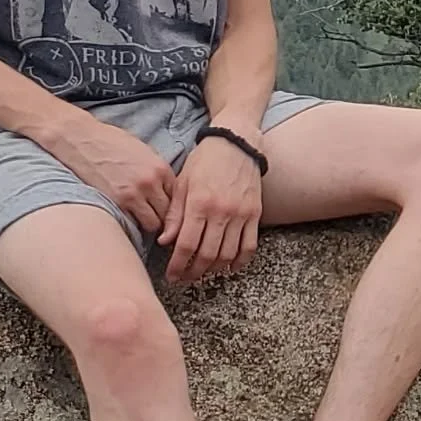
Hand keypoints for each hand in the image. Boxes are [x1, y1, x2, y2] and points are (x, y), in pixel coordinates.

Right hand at [49, 116, 175, 234]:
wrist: (82, 139)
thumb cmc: (111, 143)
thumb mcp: (143, 152)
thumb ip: (157, 172)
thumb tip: (166, 191)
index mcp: (161, 168)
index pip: (178, 198)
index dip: (172, 206)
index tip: (165, 211)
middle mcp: (152, 182)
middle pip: (169, 213)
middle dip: (164, 218)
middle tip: (155, 220)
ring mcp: (135, 193)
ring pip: (153, 223)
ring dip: (149, 224)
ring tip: (141, 221)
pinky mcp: (117, 202)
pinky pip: (133, 224)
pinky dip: (133, 225)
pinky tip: (128, 220)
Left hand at [158, 130, 264, 284]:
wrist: (236, 142)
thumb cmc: (205, 160)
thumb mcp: (182, 183)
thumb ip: (174, 215)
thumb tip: (165, 242)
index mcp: (199, 203)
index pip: (186, 245)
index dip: (177, 266)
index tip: (172, 275)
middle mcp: (221, 212)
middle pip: (207, 255)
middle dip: (193, 272)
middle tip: (185, 278)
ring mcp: (241, 214)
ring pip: (228, 255)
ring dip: (214, 269)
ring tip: (203, 272)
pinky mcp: (255, 214)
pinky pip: (249, 246)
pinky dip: (240, 261)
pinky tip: (230, 267)